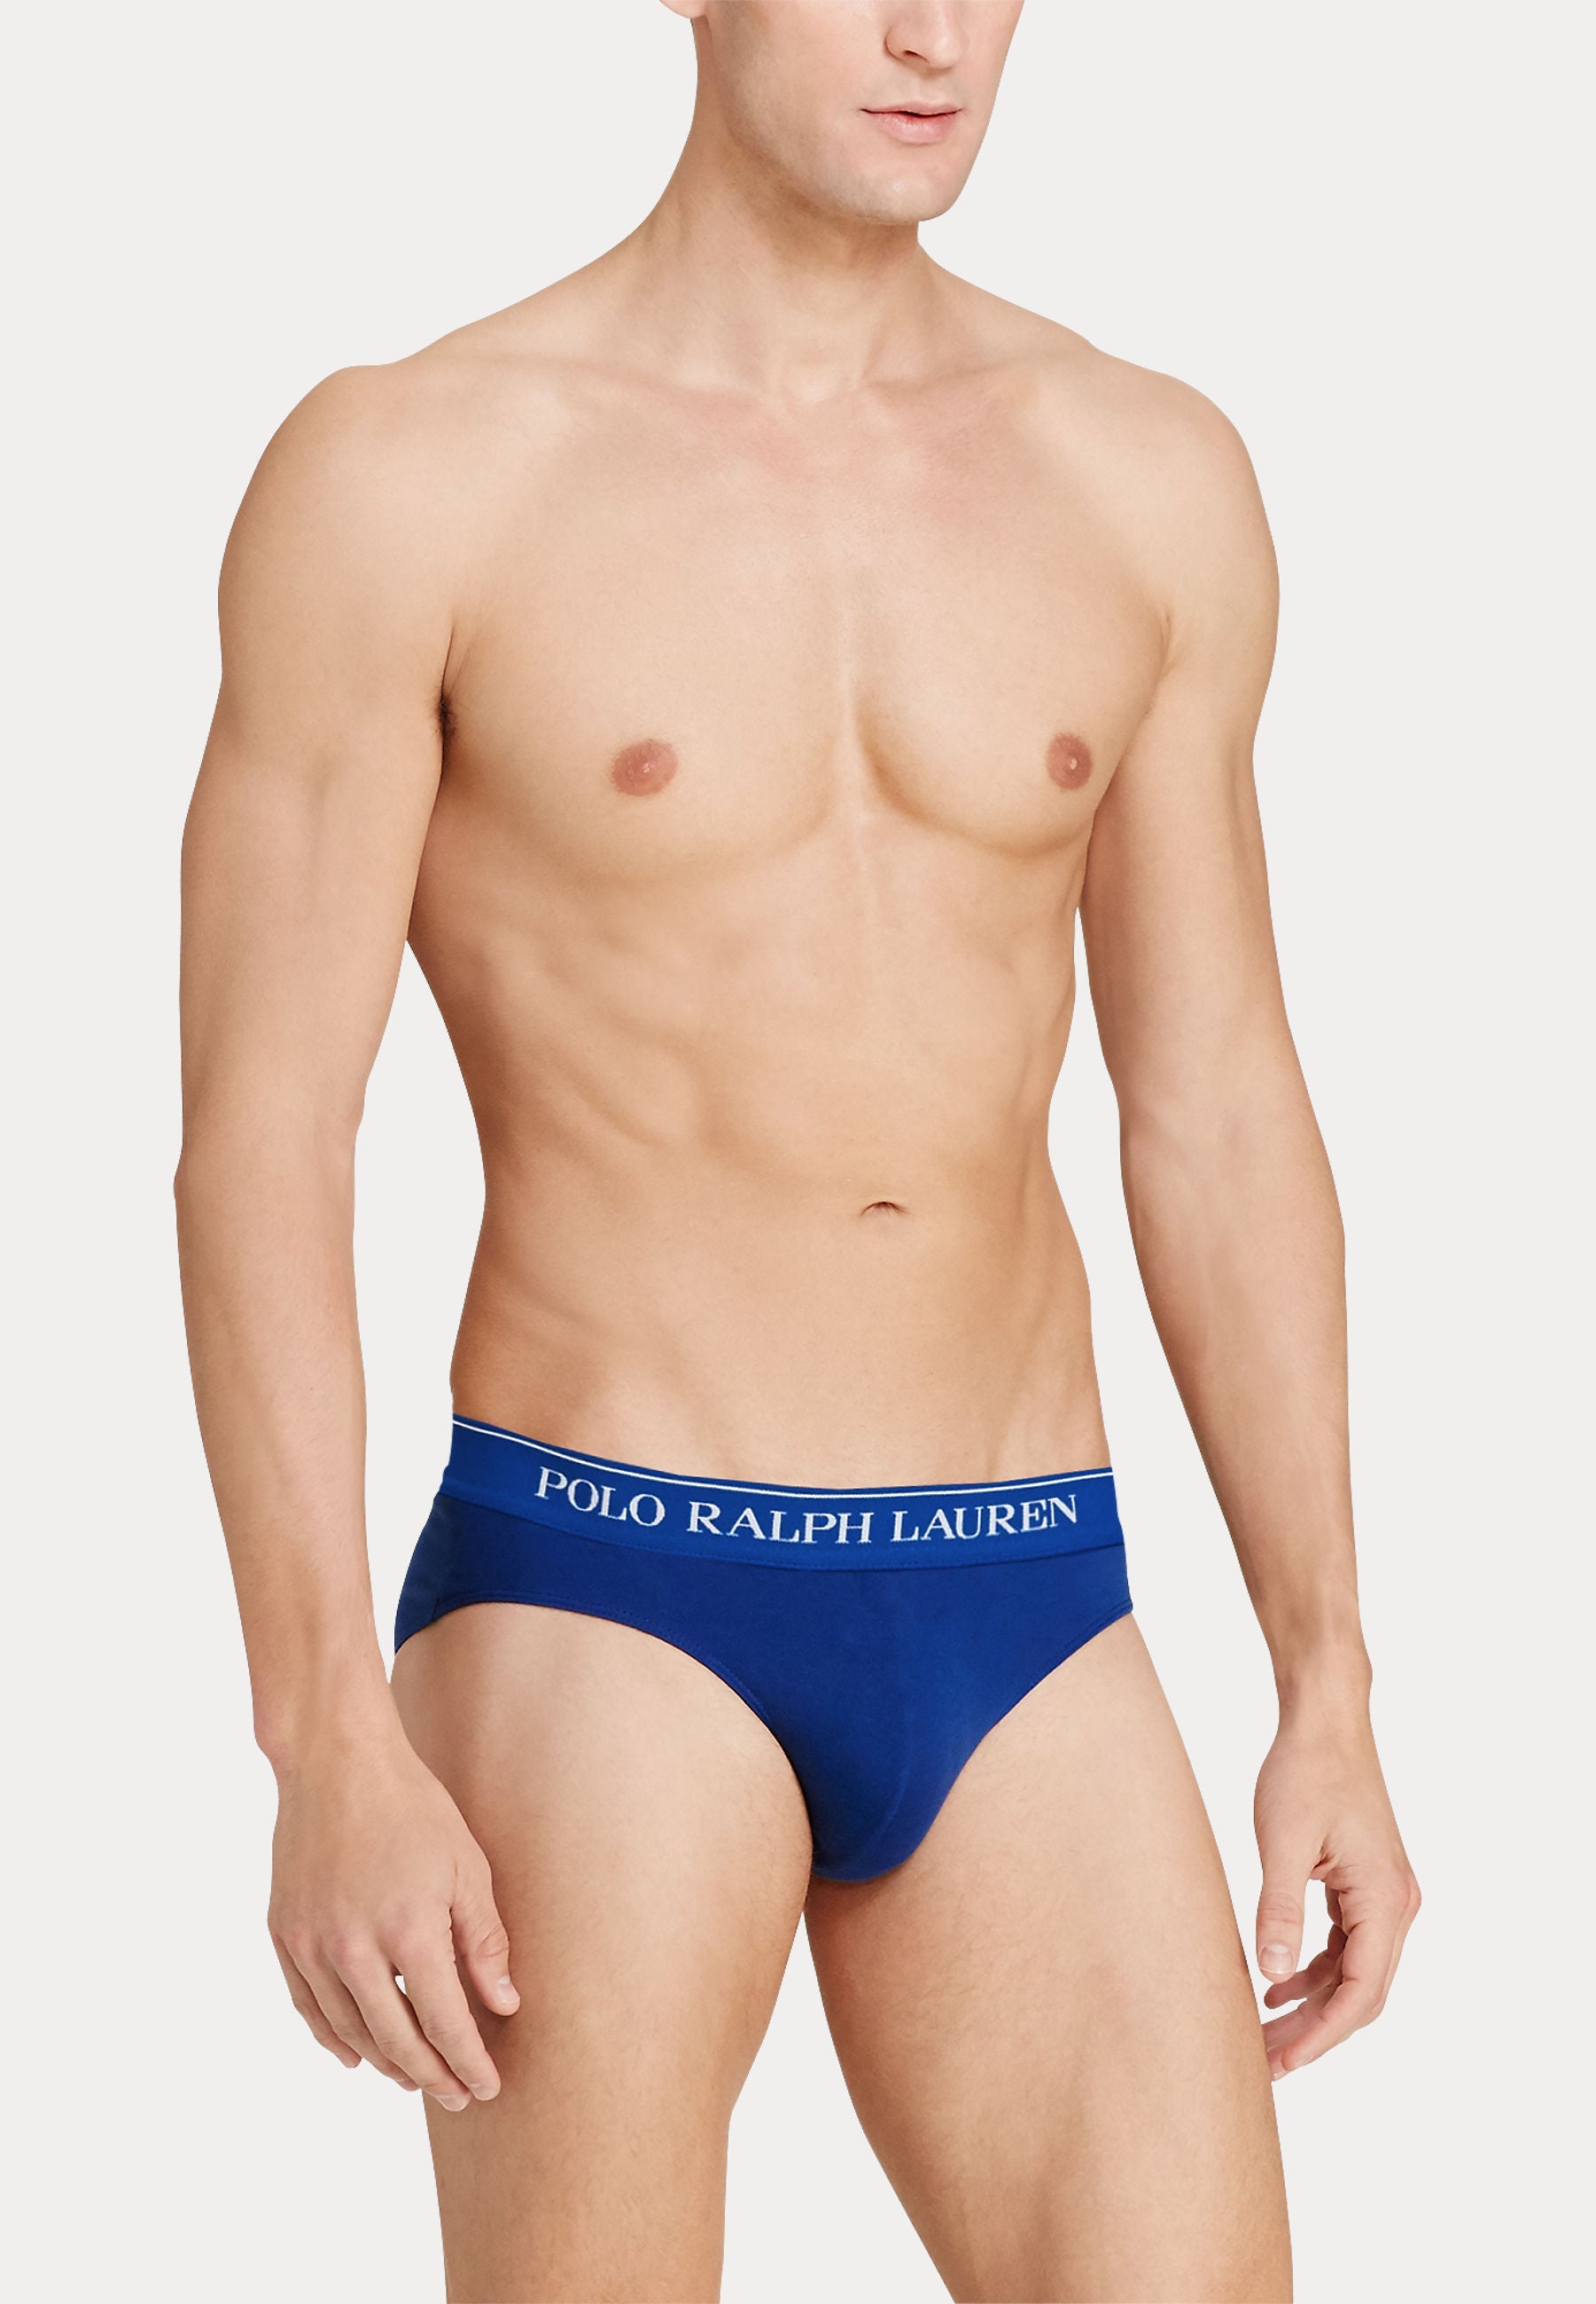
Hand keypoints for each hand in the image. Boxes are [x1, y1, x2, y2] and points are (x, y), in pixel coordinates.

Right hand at [267, 1727, 519, 2111]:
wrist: (337, 1762)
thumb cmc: (412, 1807)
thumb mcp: (466, 1867)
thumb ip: (484, 1942)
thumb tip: (503, 2005)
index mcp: (408, 1930)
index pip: (445, 2023)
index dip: (468, 2062)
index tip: (486, 2087)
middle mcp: (353, 1949)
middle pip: (395, 2040)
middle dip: (430, 2076)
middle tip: (455, 2096)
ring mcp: (312, 1945)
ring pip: (350, 2031)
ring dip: (384, 2063)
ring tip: (413, 2076)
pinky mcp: (284, 1936)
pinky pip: (309, 2008)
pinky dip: (333, 2038)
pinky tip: (354, 2054)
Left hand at [1253, 1700, 1419, 2078]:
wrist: (1325, 1720)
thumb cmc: (1305, 1770)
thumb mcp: (1282, 1843)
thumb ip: (1278, 1911)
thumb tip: (1274, 1976)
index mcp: (1384, 1900)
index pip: (1360, 1994)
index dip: (1320, 2036)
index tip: (1280, 2063)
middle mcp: (1396, 1904)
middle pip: (1361, 1992)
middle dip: (1315, 2031)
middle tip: (1264, 2063)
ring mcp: (1383, 1893)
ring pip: (1353, 1971)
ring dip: (1312, 2004)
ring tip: (1262, 2032)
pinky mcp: (1364, 1882)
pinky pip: (1346, 1944)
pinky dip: (1315, 1969)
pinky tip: (1276, 1985)